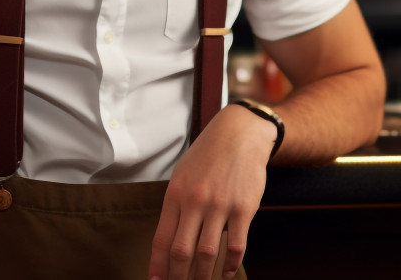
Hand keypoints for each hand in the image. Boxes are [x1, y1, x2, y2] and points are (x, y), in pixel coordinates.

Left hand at [147, 104, 274, 279]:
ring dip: (203, 276)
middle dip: (178, 277)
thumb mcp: (182, 175)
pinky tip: (225, 273)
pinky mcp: (243, 208)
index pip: (161, 239)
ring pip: (208, 253)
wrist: (239, 134)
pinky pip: (236, 245)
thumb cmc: (207, 156)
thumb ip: (176, 206)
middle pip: (182, 251)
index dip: (157, 266)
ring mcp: (220, 206)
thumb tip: (169, 241)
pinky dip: (230, 264)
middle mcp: (195, 201)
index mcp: (175, 194)